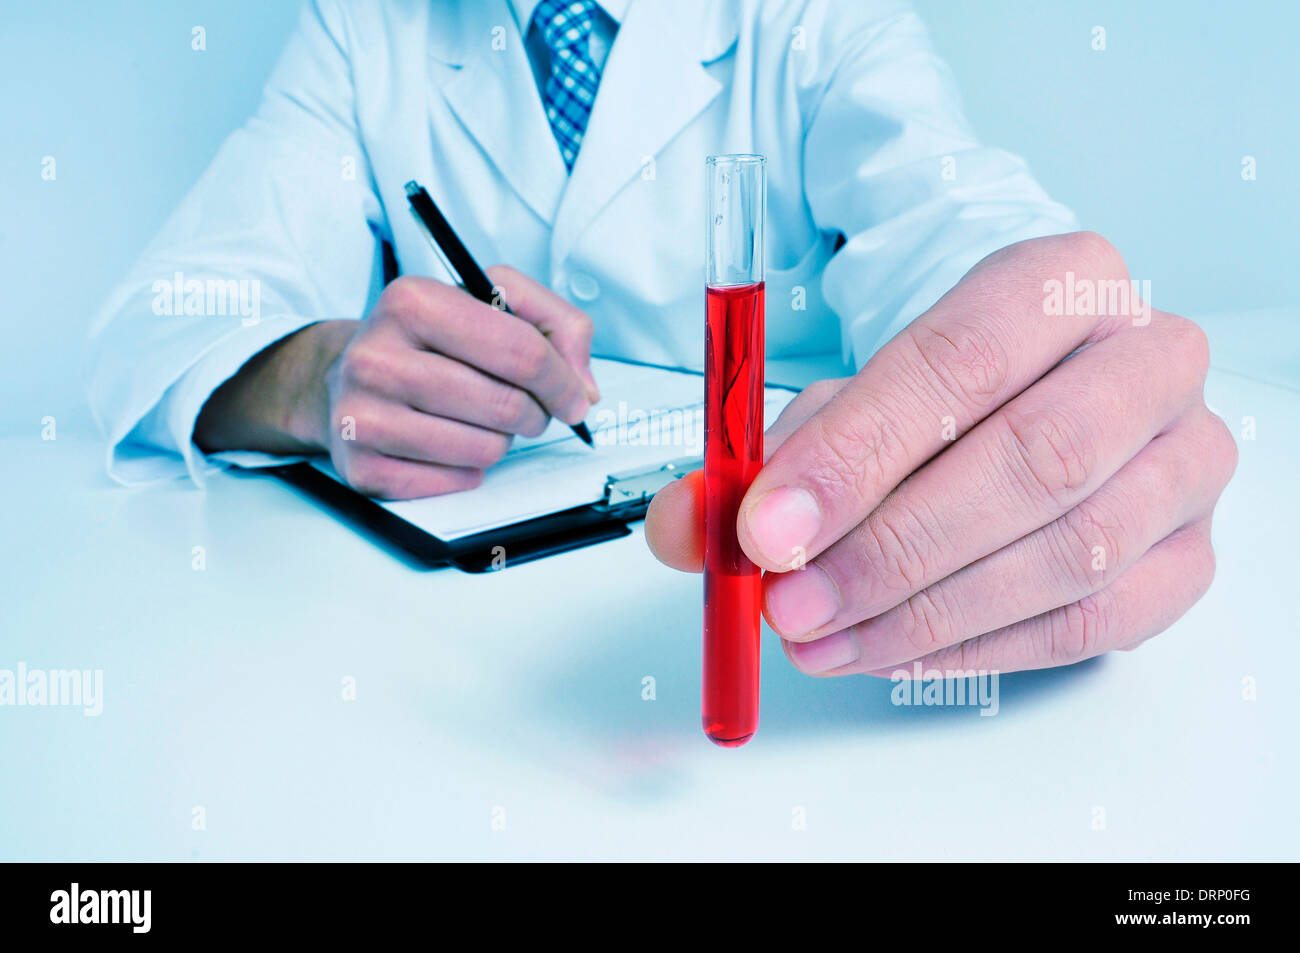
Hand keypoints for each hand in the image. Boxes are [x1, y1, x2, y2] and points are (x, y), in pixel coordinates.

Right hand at [196, 266, 598, 498]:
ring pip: (485, 449)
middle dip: (533, 413)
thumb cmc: (429, 339)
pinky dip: (468, 469)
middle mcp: (376, 356)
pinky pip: (455, 482)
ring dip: (500, 441)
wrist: (345, 375)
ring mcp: (361, 416)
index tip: (574, 396)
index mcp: (410, 300)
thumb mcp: (490, 301)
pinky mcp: (361, 468)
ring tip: (479, 420)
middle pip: (505, 405)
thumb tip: (583, 388)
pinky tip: (449, 444)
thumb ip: (556, 325)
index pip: (520, 350)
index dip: (561, 380)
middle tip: (525, 409)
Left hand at [646, 232, 1235, 674]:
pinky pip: (1094, 622)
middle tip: (790, 602)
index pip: (960, 362)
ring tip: (823, 636)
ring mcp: (1185, 460)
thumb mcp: (841, 402)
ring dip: (925, 612)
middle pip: (1034, 460)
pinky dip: (978, 649)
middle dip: (890, 548)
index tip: (769, 527)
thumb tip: (686, 526)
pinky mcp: (1190, 555)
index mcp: (1060, 283)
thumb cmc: (941, 396)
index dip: (855, 454)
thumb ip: (758, 459)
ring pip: (1070, 552)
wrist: (1036, 397)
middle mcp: (1146, 360)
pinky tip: (894, 650)